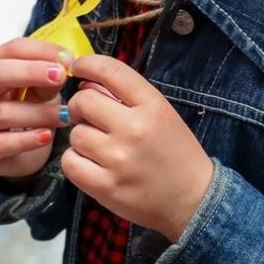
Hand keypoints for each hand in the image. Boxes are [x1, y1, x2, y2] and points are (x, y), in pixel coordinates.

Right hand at [0, 38, 73, 178]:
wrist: (16, 156)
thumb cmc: (28, 114)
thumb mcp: (40, 93)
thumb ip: (48, 80)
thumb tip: (64, 66)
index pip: (11, 49)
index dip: (40, 50)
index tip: (68, 59)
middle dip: (30, 72)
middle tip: (60, 76)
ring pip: (1, 112)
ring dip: (38, 113)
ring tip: (64, 115)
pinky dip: (24, 140)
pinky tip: (45, 136)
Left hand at [62, 54, 214, 242]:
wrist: (192, 200)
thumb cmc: (175, 152)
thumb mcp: (161, 114)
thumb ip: (127, 96)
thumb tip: (85, 82)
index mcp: (153, 106)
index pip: (111, 71)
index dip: (88, 63)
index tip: (79, 67)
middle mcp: (135, 129)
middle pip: (84, 101)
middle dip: (80, 105)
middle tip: (88, 115)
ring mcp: (118, 159)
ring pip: (76, 133)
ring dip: (81, 136)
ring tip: (99, 145)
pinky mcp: (105, 187)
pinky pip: (70, 162)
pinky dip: (76, 160)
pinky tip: (91, 163)